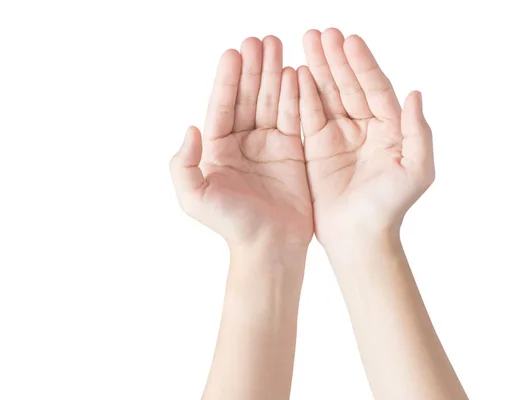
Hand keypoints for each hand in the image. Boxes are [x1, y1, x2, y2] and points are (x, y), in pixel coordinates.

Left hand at [170, 36, 312, 248]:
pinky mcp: (294, 152)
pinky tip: (298, 73)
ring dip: (275, 74)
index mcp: (218, 149)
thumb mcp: (195, 197)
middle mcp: (243, 143)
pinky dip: (297, 96)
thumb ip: (184, 164)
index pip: (222, 107)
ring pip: (273, 102)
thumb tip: (190, 128)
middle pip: (249, 98)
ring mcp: (270, 146)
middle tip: (262, 39)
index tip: (234, 53)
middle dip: (254, 68)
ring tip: (279, 46)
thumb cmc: (232, 225)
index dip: (227, 80)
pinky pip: (296, 118)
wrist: (270, 247)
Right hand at [298, 29, 434, 243]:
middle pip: (349, 85)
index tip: (349, 40)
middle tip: (321, 32)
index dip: (363, 64)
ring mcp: (340, 136)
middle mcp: (365, 128)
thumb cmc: (391, 208)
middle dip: (336, 58)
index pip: (376, 88)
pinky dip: (302, 94)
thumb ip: (418, 133)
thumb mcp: (417, 171)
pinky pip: (309, 115)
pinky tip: (296, 72)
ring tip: (306, 40)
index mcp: (390, 129)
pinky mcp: (317, 148)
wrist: (359, 238)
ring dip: (318, 67)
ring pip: (327, 94)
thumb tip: (415, 93)